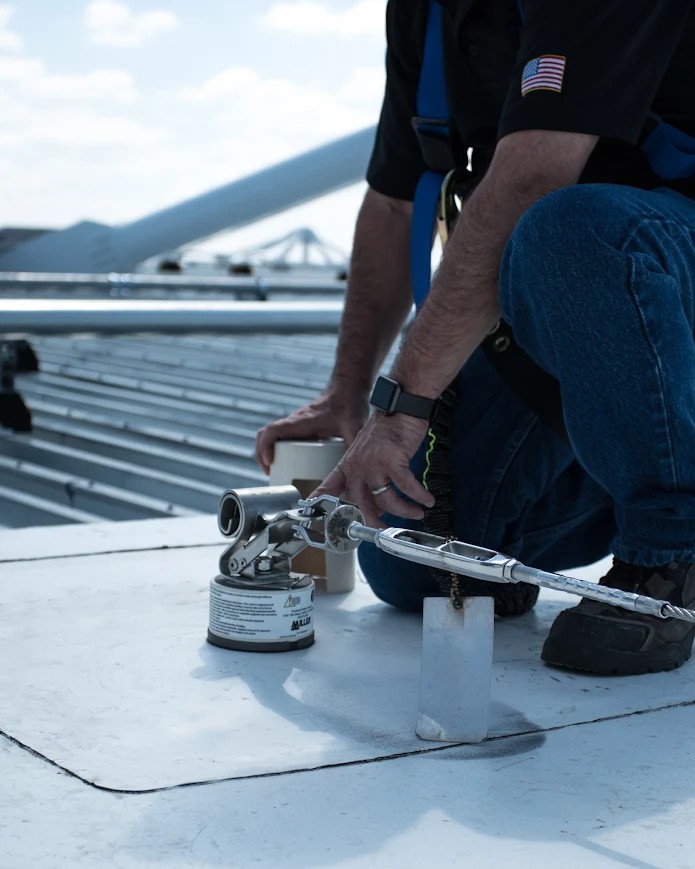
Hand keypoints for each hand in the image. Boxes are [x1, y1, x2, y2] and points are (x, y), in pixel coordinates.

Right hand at [255, 387, 368, 474]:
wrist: (348, 387)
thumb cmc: (349, 403)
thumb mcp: (354, 427)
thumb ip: (355, 447)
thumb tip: (355, 471)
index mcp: (302, 421)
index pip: (272, 430)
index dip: (265, 447)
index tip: (270, 463)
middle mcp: (294, 422)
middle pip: (264, 434)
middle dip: (261, 454)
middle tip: (270, 473)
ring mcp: (295, 423)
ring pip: (269, 434)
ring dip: (265, 451)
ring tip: (275, 470)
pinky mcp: (300, 425)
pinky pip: (279, 435)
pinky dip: (275, 447)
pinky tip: (286, 461)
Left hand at [312, 412, 433, 527]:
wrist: (402, 406)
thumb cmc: (388, 427)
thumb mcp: (368, 449)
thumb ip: (368, 472)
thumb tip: (377, 498)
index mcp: (349, 463)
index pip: (330, 484)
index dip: (320, 498)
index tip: (310, 508)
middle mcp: (358, 466)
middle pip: (362, 503)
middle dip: (374, 520)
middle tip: (384, 529)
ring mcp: (375, 464)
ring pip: (386, 500)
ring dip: (404, 510)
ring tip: (416, 512)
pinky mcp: (393, 461)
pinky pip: (407, 487)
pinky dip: (419, 496)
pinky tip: (427, 500)